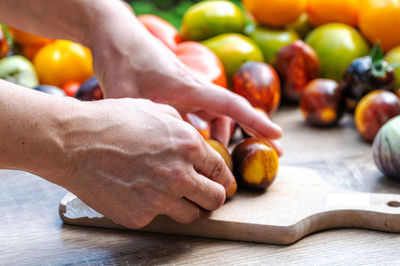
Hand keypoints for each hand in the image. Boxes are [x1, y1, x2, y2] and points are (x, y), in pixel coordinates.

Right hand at [56, 98, 234, 227]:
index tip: (219, 183)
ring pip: (192, 215)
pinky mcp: (139, 216)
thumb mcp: (154, 109)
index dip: (222, 179)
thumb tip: (195, 141)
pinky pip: (158, 218)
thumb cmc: (111, 121)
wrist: (73, 142)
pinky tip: (139, 194)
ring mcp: (160, 199)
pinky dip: (153, 209)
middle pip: (215, 199)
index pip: (221, 172)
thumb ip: (182, 127)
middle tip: (204, 195)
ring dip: (187, 207)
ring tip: (172, 196)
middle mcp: (179, 174)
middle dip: (213, 197)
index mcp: (188, 145)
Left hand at [88, 12, 282, 152]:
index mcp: (190, 88)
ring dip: (224, 136)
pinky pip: (199, 116)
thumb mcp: (125, 95)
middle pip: (231, 114)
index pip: (232, 105)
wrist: (115, 37)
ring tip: (225, 160)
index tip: (278, 136)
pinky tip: (200, 144)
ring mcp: (186, 93)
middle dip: (252, 133)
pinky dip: (205, 130)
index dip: (256, 122)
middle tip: (270, 155)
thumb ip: (140, 123)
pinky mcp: (175, 94)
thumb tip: (148, 154)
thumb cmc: (122, 60)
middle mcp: (194, 90)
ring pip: (215, 117)